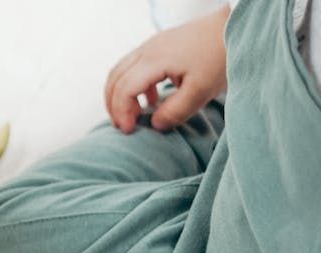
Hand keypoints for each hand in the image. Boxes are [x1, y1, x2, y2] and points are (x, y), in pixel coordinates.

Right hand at [105, 5, 228, 133]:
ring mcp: (151, 45)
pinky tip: (151, 99)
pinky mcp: (158, 45)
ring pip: (119, 71)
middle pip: (115, 79)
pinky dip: (131, 85)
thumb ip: (176, 111)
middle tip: (123, 126)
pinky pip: (132, 66)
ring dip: (119, 95)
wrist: (234, 27)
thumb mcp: (202, 89)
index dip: (121, 112)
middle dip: (113, 106)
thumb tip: (155, 125)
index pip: (124, 89)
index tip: (129, 130)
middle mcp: (146, 50)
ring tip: (131, 114)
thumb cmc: (220, 55)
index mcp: (154, 61)